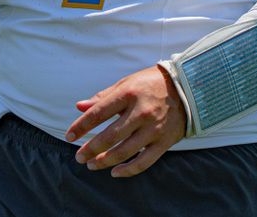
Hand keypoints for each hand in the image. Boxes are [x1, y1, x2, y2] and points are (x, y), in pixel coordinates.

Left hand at [65, 65, 185, 177]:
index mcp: (128, 94)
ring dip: (105, 161)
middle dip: (90, 149)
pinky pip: (144, 162)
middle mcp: (140, 112)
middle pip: (110, 136)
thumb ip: (103, 97)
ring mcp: (153, 128)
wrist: (187, 88)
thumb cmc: (150, 84)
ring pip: (124, 152)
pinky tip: (115, 172)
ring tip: (91, 165)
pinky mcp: (164, 141)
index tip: (69, 137)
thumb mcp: (126, 83)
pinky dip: (128, 170)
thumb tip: (79, 106)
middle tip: (79, 157)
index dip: (81, 126)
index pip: (98, 113)